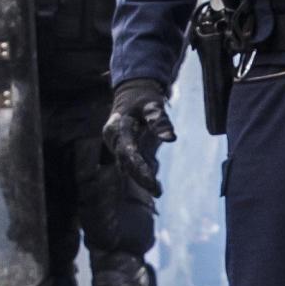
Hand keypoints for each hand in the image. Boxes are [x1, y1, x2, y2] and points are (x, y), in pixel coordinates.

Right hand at [104, 78, 175, 195]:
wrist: (132, 94)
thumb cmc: (144, 98)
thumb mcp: (152, 105)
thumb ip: (160, 121)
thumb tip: (170, 139)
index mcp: (117, 127)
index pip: (127, 151)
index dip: (139, 167)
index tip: (151, 180)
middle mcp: (113, 139)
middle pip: (126, 163)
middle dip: (141, 178)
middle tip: (157, 191)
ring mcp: (118, 146)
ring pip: (129, 166)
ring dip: (142, 179)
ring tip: (158, 191)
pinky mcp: (125, 150)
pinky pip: (134, 165)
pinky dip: (145, 175)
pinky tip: (156, 187)